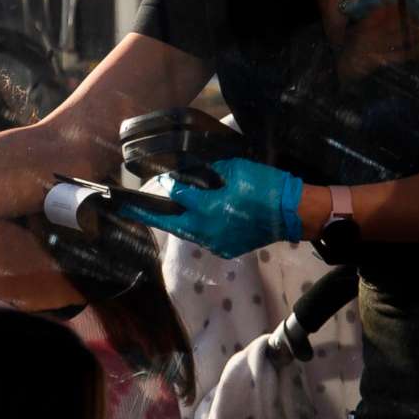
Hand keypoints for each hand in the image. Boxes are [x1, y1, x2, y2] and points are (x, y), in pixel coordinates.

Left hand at [121, 158, 303, 258]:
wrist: (291, 213)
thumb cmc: (265, 186)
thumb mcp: (235, 170)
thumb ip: (209, 173)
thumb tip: (190, 175)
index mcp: (207, 208)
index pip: (176, 196)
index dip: (165, 187)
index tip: (154, 182)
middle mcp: (206, 229)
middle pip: (170, 222)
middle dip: (148, 214)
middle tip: (126, 209)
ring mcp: (215, 242)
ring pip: (185, 231)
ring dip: (172, 221)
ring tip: (155, 212)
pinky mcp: (225, 248)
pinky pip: (201, 237)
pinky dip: (193, 227)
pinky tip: (188, 219)